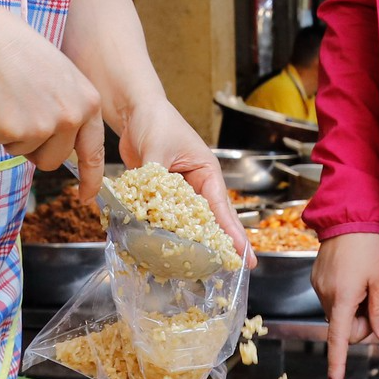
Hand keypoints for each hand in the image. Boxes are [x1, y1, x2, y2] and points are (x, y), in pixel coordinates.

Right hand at [0, 6, 104, 185]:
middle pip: (54, 160)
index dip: (91, 178)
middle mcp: (73, 116)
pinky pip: (5, 146)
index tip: (87, 196)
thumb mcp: (60, 79)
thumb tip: (66, 148)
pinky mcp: (19, 131)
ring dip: (15, 138)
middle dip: (35, 146)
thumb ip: (69, 110)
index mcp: (88, 102)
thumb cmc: (18, 56)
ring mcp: (47, 125)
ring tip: (10, 102)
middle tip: (21, 111)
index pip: (94, 150)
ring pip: (29, 156)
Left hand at [118, 97, 252, 266]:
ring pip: (189, 222)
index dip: (232, 234)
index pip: (221, 207)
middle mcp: (196, 183)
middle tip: (235, 269)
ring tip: (203, 267)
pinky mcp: (160, 194)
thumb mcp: (158, 147)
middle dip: (223, 244)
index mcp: (206, 171)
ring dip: (194, 242)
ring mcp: (179, 190)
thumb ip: (155, 175)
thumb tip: (147, 199)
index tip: (244, 255)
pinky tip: (166, 248)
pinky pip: (166, 217)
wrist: (135, 109)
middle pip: (212, 219)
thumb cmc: (155, 120)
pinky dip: (166, 232)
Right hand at [311, 232, 378, 378]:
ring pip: (339, 314)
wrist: (349, 215)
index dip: (337, 364)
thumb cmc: (369, 244)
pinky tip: (354, 276)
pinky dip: (345, 296)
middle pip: (344, 328)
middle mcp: (324, 294)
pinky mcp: (317, 277)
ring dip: (353, 308)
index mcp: (341, 297)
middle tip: (376, 300)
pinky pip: (332, 299)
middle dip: (361, 323)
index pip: (338, 339)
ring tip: (365, 282)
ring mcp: (318, 285)